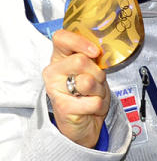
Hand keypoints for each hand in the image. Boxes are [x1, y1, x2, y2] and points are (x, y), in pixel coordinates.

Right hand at [42, 30, 110, 147]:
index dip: (80, 42)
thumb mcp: (92, 70)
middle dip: (97, 72)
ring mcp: (55, 90)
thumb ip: (93, 58)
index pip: (60, 38)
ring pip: (88, 81)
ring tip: (93, 95)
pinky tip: (91, 107)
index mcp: (59, 58)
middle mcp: (53, 72)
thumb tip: (99, 48)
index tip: (95, 52)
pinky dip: (99, 105)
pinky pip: (94, 101)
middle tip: (96, 82)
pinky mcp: (63, 107)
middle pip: (80, 60)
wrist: (84, 122)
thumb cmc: (88, 93)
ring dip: (100, 90)